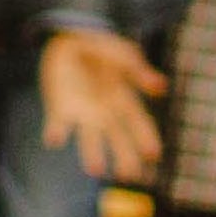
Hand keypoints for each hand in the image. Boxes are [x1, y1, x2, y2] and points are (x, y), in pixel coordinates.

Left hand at [36, 26, 164, 184]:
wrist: (71, 39)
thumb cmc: (103, 49)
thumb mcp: (124, 55)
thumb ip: (139, 71)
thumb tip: (161, 87)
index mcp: (124, 100)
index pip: (139, 123)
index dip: (146, 138)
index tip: (154, 155)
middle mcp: (105, 112)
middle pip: (117, 137)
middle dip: (124, 157)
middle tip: (130, 176)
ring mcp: (83, 112)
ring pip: (90, 137)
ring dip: (92, 153)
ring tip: (95, 170)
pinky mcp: (60, 107)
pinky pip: (58, 123)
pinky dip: (56, 131)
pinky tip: (54, 140)